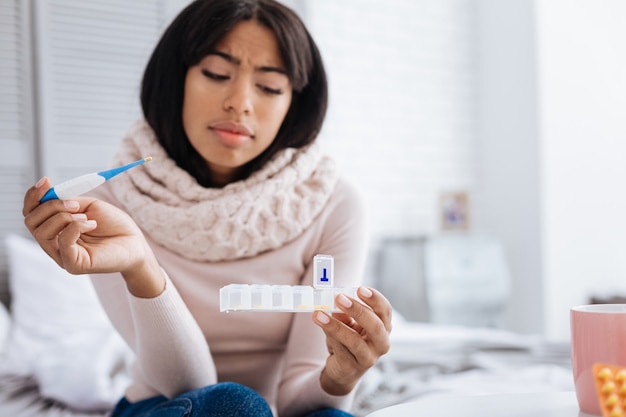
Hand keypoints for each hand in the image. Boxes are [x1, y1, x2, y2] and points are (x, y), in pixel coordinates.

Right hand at [22, 177, 162, 295]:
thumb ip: (67, 200)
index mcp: (55, 228)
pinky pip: (62, 243)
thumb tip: (49, 192)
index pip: (31, 213)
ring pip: (41, 232)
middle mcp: (54, 243)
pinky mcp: (73, 265)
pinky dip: (75, 227)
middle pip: (31, 221)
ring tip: (86, 216)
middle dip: (50, 206)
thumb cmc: (114, 225)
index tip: (46, 181)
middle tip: (75, 203)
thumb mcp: (89, 205)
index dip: (33, 196)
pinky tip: (91, 224)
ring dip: (63, 217)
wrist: (135, 243)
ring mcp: (61, 256)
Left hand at [313, 286, 391, 394]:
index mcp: (384, 327)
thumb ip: (343, 313)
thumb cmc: (349, 341)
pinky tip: (321, 325)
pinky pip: (341, 351)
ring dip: (336, 326)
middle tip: (340, 298)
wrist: (343, 370)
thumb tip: (334, 301)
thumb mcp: (348, 323)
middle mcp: (381, 343)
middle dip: (358, 310)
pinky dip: (329, 336)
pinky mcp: (352, 368)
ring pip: (355, 341)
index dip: (375, 299)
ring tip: (319, 314)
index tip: (360, 288)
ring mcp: (368, 358)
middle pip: (376, 326)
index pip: (385, 311)